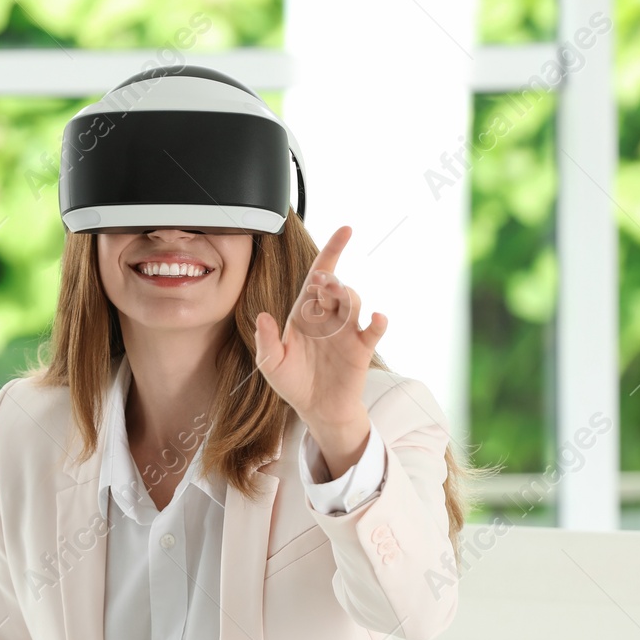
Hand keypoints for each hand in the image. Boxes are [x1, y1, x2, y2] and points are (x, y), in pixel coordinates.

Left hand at [253, 225, 385, 473]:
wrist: (316, 409)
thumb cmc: (293, 382)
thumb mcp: (271, 364)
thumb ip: (266, 341)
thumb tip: (262, 317)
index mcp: (305, 312)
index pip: (319, 275)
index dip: (333, 251)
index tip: (346, 230)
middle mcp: (328, 317)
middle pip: (335, 287)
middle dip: (330, 280)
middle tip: (321, 282)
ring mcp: (346, 331)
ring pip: (353, 302)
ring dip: (346, 294)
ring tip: (336, 295)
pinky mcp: (361, 349)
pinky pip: (372, 330)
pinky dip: (377, 322)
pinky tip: (376, 317)